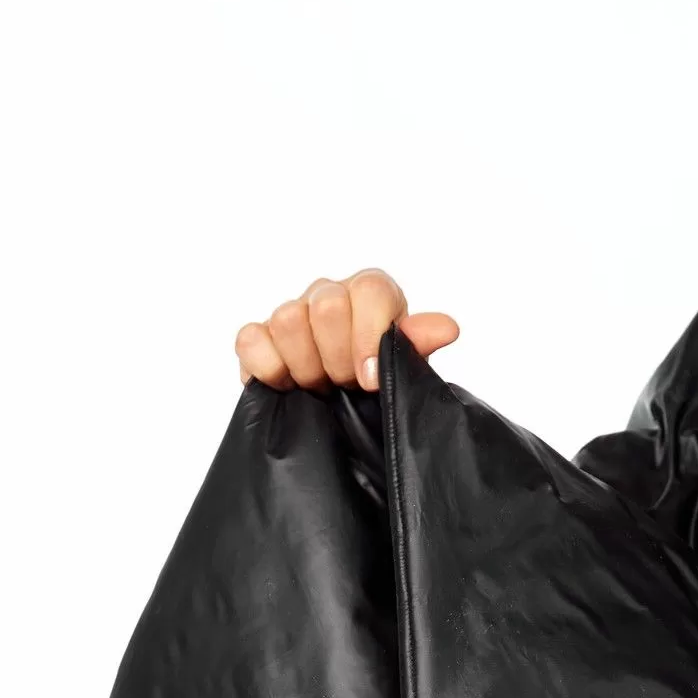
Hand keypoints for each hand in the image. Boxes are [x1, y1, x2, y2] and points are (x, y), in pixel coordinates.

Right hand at [234, 268, 458, 392]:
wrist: (345, 408)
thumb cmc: (378, 381)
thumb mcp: (404, 365)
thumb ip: (418, 344)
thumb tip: (446, 328)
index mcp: (371, 294)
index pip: (369, 290)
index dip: (368, 336)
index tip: (370, 379)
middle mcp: (329, 295)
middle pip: (326, 305)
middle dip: (338, 357)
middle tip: (346, 384)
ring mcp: (292, 314)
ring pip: (287, 320)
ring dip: (306, 365)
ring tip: (320, 387)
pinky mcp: (259, 338)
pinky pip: (251, 339)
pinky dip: (266, 365)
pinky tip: (286, 385)